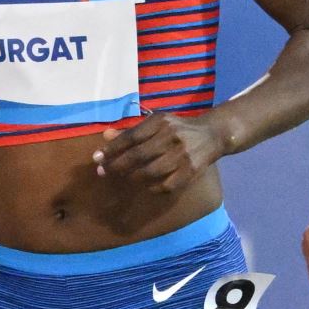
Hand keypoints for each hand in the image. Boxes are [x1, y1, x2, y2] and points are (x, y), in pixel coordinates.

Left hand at [91, 112, 223, 193]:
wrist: (211, 135)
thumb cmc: (177, 128)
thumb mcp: (156, 123)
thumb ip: (132, 131)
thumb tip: (106, 136)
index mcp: (161, 122)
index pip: (132, 137)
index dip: (112, 148)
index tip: (97, 157)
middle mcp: (172, 137)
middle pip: (138, 155)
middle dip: (117, 165)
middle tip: (103, 171)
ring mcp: (182, 156)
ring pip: (150, 172)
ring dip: (132, 177)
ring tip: (123, 177)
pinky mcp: (190, 172)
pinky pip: (165, 185)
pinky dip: (151, 187)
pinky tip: (144, 184)